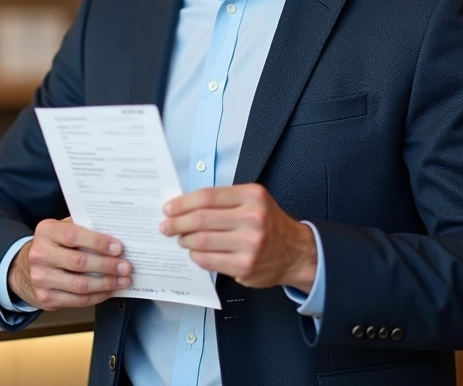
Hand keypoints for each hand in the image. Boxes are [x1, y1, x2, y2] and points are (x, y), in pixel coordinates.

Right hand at [7, 218, 131, 309]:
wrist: (25, 269)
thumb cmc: (53, 246)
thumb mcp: (61, 229)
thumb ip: (83, 228)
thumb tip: (115, 233)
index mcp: (46, 232)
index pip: (74, 235)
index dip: (98, 242)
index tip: (118, 248)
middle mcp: (40, 254)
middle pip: (79, 262)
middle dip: (107, 265)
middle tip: (125, 266)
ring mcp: (41, 278)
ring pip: (80, 285)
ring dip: (106, 284)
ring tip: (122, 280)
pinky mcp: (46, 298)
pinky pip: (78, 300)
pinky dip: (98, 296)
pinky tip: (109, 290)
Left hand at [160, 184, 316, 290]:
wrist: (296, 252)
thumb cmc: (269, 225)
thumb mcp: (253, 201)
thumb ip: (224, 201)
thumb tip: (185, 205)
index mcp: (252, 196)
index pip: (207, 197)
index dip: (183, 203)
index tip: (169, 208)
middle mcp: (252, 218)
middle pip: (201, 219)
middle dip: (177, 222)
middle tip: (167, 225)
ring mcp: (249, 244)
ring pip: (201, 241)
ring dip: (185, 240)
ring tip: (181, 238)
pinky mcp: (245, 265)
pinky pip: (208, 260)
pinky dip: (196, 255)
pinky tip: (195, 252)